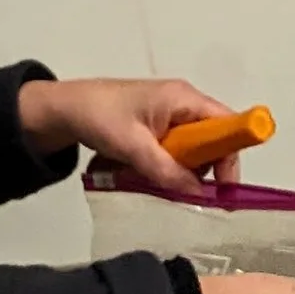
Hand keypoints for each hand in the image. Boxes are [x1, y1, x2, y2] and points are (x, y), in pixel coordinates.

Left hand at [18, 77, 237, 196]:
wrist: (63, 109)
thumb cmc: (99, 117)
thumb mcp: (133, 146)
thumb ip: (166, 171)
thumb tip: (198, 195)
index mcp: (184, 98)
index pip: (227, 124)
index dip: (231, 155)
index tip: (223, 187)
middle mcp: (183, 104)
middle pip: (213, 141)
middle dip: (202, 168)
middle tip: (183, 190)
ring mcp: (170, 115)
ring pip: (193, 150)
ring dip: (180, 170)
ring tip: (155, 179)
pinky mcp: (157, 127)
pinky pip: (175, 151)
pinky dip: (166, 166)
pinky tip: (146, 173)